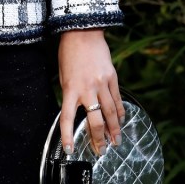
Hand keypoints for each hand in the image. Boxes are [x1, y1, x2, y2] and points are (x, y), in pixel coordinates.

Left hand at [58, 28, 124, 156]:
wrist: (83, 32)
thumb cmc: (69, 53)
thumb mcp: (63, 75)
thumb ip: (70, 94)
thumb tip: (77, 111)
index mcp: (70, 89)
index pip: (67, 118)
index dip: (68, 136)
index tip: (70, 150)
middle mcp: (87, 88)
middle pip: (95, 121)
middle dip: (99, 139)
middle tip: (101, 151)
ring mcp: (102, 83)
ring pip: (110, 113)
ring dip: (114, 130)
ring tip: (116, 142)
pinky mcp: (112, 77)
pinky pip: (117, 100)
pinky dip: (120, 113)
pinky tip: (120, 121)